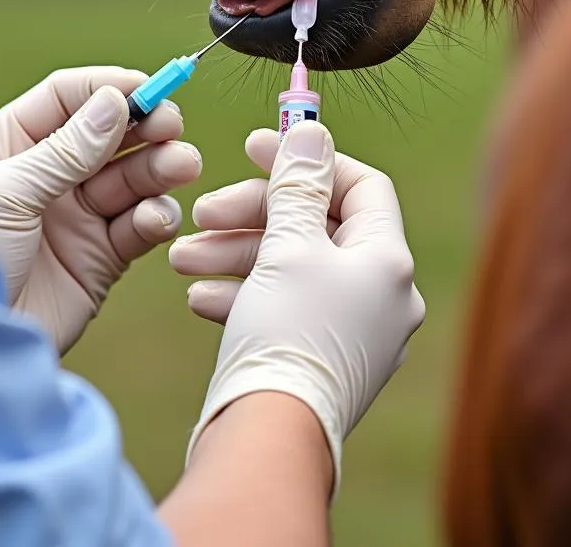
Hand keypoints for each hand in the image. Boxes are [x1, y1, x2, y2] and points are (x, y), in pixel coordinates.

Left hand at [0, 67, 201, 354]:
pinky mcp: (99, 257)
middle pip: (109, 134)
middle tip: (171, 126)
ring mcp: (74, 216)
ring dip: (160, 167)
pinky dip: (155, 217)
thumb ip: (66, 150)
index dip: (108, 88)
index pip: (66, 98)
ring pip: (132, 177)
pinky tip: (154, 218)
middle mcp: (45, 175)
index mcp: (9, 145)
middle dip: (145, 127)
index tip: (148, 88)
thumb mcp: (7, 194)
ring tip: (180, 166)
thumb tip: (114, 102)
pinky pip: (139, 225)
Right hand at [169, 122, 424, 494]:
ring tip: (184, 258)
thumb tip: (312, 129)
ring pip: (292, 268)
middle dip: (254, 215)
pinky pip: (285, 308)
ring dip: (236, 254)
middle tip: (204, 210)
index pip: (359, 185)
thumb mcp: (288, 245)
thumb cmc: (284, 336)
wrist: (268, 441)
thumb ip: (299, 183)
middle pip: (316, 226)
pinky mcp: (322, 358)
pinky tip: (201, 297)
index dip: (308, 160)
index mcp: (386, 261)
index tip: (256, 147)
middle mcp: (381, 295)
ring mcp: (354, 330)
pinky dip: (245, 295)